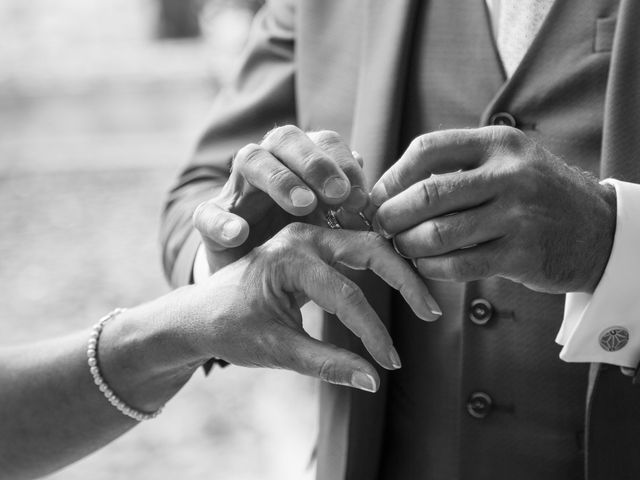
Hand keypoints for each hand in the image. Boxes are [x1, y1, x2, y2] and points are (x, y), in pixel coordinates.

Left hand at [184, 223, 438, 391]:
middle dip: (404, 280)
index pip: (347, 296)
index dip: (373, 332)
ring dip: (397, 269)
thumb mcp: (277, 350)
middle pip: (369, 249)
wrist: (200, 311)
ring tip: (424, 300)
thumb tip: (373, 382)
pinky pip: (355, 247)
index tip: (391, 363)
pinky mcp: (314, 244)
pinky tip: (401, 282)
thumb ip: (326, 365)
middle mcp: (302, 237)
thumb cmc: (232, 329)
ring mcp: (309, 235)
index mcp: (289, 259)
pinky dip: (381, 264)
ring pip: (367, 243)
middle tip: (431, 312)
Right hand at [192, 126, 368, 272]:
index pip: (322, 141)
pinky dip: (223, 221)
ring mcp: (236, 188)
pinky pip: (209, 211)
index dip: (343, 163)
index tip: (361, 198)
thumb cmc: (296, 241)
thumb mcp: (328, 225)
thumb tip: (368, 181)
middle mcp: (268, 164)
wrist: (251, 275)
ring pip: (250, 160)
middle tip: (337, 194)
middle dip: (315, 163)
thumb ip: (346, 207)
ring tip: (303, 206)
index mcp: (300, 161)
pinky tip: (240, 234)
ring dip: (279, 179)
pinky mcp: (210, 219)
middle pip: (285, 139)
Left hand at [370, 127, 616, 293]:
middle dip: (391, 215)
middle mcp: (508, 175)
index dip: (392, 175)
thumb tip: (388, 186)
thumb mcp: (506, 162)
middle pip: (427, 194)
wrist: (598, 229)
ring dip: (408, 245)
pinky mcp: (522, 254)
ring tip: (402, 247)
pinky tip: (425, 265)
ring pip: (438, 234)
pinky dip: (431, 268)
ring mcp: (517, 216)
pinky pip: (459, 265)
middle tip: (381, 226)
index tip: (378, 196)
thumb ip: (457, 168)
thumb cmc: (535, 195)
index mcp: (497, 144)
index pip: (427, 149)